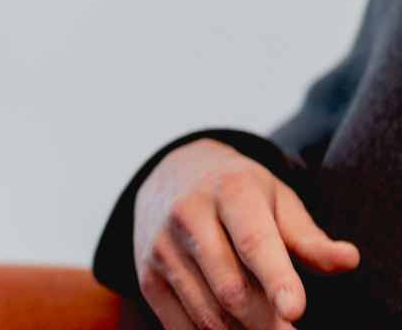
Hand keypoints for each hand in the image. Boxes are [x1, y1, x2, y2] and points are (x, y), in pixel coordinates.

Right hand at [133, 138, 358, 329]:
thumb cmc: (239, 195)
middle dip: (269, 324)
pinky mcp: (146, 276)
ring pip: (208, 314)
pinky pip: (181, 326)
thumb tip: (348, 260)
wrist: (168, 178)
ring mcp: (160, 248)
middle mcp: (186, 216)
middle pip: (231, 289)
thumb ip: (309, 237)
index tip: (296, 310)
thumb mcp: (277, 200)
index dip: (277, 280)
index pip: (254, 242)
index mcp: (229, 191)